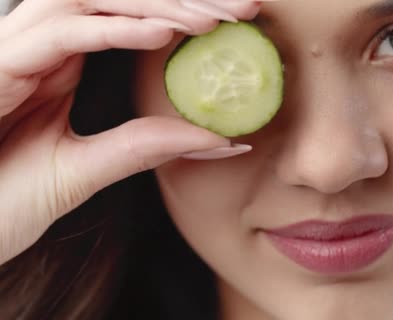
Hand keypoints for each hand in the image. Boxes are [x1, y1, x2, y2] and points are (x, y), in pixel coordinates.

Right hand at [0, 0, 261, 264]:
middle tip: (245, 6)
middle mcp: (38, 47)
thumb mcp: (84, 172)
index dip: (183, 12)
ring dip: (156, 3)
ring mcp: (13, 52)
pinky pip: (58, 33)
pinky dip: (113, 28)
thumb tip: (219, 138)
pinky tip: (163, 33)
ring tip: (213, 19)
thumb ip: (144, 148)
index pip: (127, 17)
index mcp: (58, 64)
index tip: (240, 23)